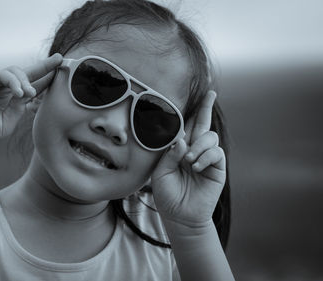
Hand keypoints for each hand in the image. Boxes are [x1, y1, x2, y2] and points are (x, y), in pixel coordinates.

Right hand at [0, 53, 62, 147]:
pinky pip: (4, 74)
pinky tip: (19, 91)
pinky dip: (14, 81)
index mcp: (14, 102)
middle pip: (30, 74)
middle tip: (59, 59)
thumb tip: (30, 92)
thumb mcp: (7, 123)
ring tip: (30, 93)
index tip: (62, 76)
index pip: (35, 88)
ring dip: (27, 80)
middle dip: (45, 66)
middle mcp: (7, 90)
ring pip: (18, 72)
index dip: (48, 82)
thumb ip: (19, 108)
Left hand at [150, 91, 225, 226]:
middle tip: (210, 93)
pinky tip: (196, 167)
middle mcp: (194, 149)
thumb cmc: (167, 195)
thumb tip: (182, 140)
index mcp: (179, 149)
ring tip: (189, 162)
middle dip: (206, 107)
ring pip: (210, 136)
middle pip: (202, 123)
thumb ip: (170, 155)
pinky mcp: (217, 167)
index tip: (197, 94)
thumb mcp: (161, 173)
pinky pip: (216, 152)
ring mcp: (207, 157)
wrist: (179, 216)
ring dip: (199, 146)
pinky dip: (205, 157)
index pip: (185, 126)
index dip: (191, 111)